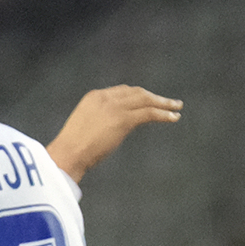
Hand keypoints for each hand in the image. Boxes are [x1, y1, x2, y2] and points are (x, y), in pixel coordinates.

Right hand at [46, 85, 181, 180]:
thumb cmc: (71, 150)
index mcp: (93, 97)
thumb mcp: (83, 129)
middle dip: (153, 97)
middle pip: (136, 92)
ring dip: (163, 103)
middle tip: (167, 102)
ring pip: (146, 100)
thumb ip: (97, 123)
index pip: (121, 91)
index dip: (137, 96)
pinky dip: (163, 114)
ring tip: (176, 107)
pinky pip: (149, 113)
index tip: (147, 102)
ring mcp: (115, 107)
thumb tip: (107, 133)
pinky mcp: (123, 120)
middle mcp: (105, 97)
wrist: (68, 154)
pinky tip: (173, 117)